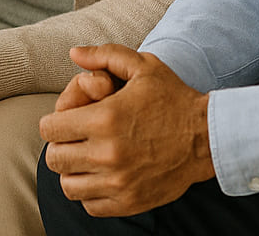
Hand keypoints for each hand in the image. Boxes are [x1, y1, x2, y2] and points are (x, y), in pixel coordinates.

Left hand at [39, 44, 213, 216]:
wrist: (209, 137)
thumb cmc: (173, 98)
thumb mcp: (143, 66)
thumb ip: (105, 55)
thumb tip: (74, 53)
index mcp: (104, 119)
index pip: (49, 129)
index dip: (54, 122)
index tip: (66, 121)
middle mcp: (107, 153)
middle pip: (55, 158)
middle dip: (60, 146)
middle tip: (74, 140)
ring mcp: (119, 182)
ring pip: (68, 185)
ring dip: (72, 172)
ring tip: (86, 159)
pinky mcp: (131, 202)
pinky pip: (91, 205)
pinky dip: (90, 193)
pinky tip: (102, 177)